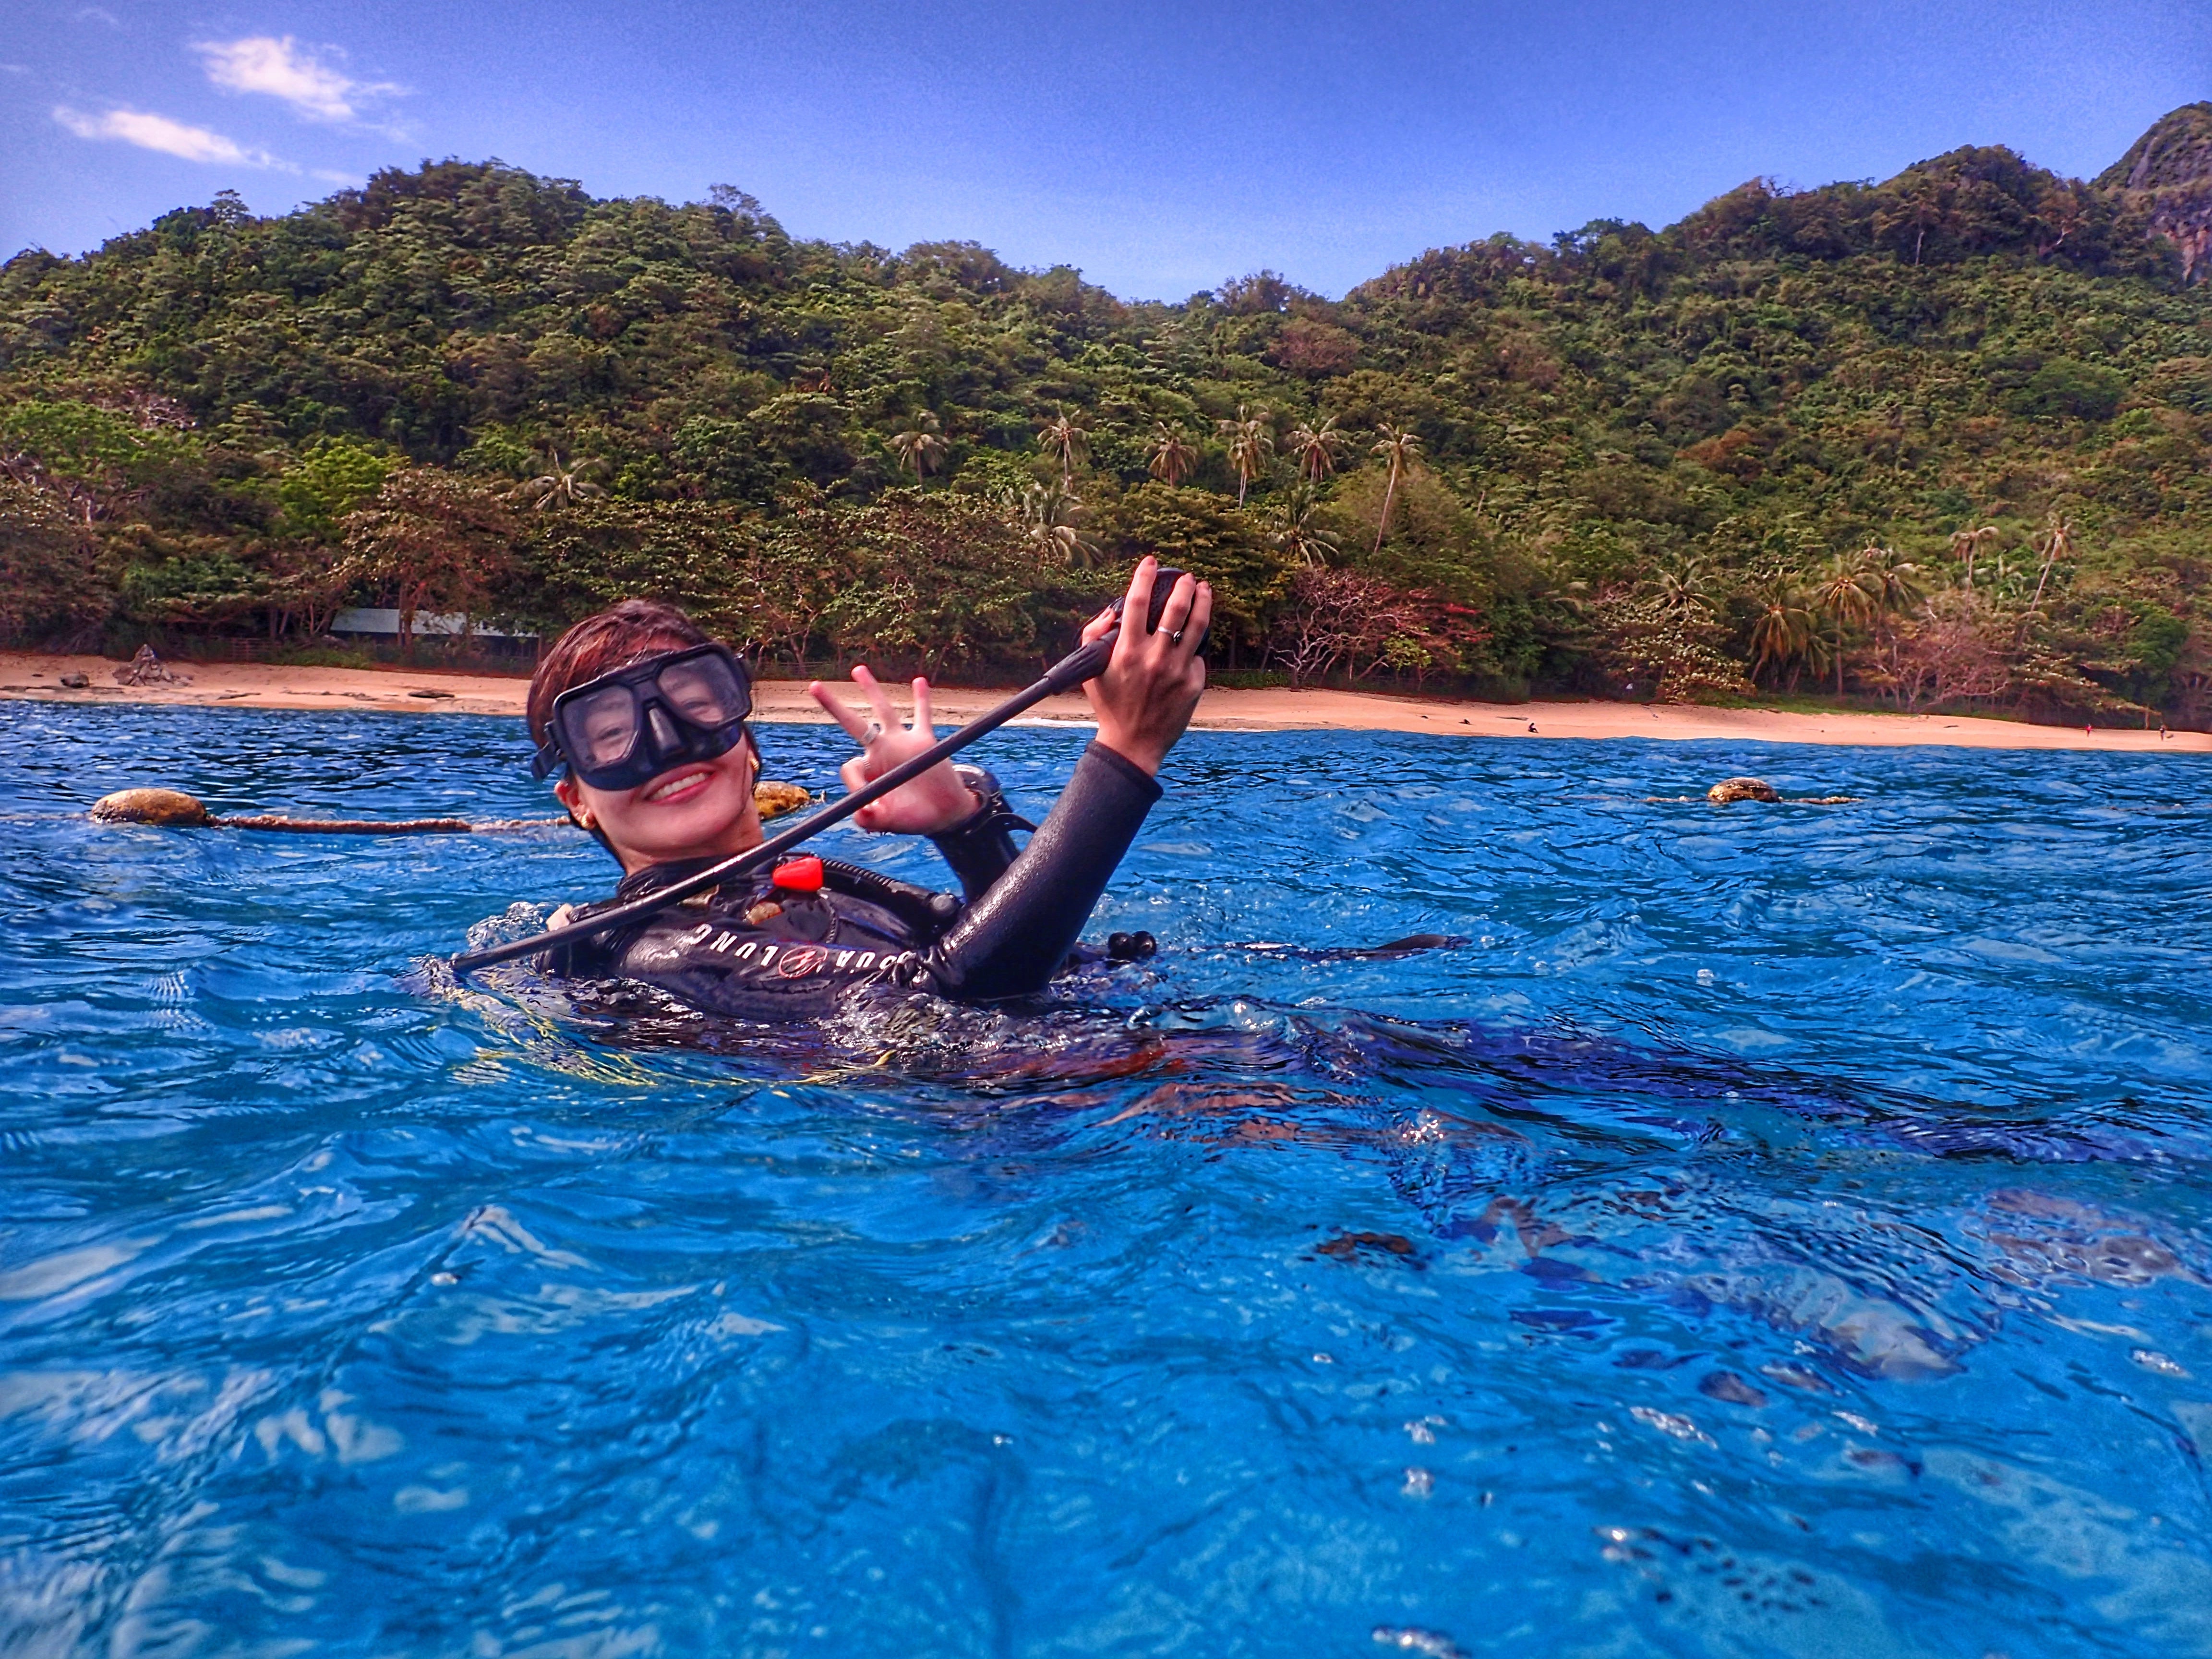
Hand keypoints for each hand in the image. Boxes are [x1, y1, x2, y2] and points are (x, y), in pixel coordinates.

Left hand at [806, 666, 977, 833]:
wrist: (944, 815)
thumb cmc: (913, 819)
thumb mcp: (888, 822)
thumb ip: (870, 819)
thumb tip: (860, 810)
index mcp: (868, 771)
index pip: (851, 765)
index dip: (854, 782)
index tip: (868, 801)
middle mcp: (881, 751)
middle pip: (853, 723)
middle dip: (833, 706)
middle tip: (813, 687)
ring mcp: (902, 743)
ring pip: (884, 710)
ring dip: (871, 690)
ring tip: (857, 670)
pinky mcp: (924, 741)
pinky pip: (922, 716)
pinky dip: (921, 700)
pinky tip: (919, 681)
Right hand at [1079, 556, 1210, 775]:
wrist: (1133, 743)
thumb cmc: (1110, 704)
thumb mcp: (1092, 670)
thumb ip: (1094, 635)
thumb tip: (1114, 610)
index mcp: (1127, 650)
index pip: (1138, 601)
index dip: (1145, 576)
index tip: (1151, 562)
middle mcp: (1154, 657)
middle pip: (1175, 608)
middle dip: (1183, 586)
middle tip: (1187, 577)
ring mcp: (1177, 670)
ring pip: (1197, 626)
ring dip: (1202, 602)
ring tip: (1204, 590)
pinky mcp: (1193, 683)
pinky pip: (1196, 656)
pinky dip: (1193, 647)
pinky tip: (1190, 643)